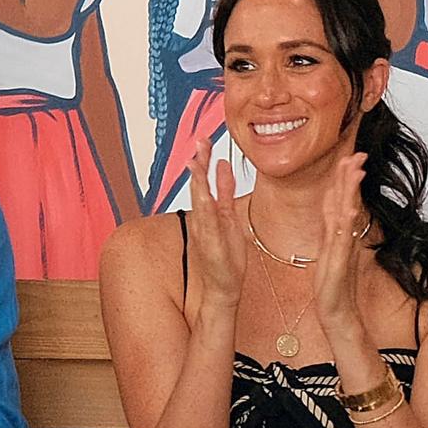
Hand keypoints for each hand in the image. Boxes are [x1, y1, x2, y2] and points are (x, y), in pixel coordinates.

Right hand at [186, 139, 246, 307]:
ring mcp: (204, 231)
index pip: (204, 180)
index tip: (204, 140)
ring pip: (200, 201)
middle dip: (200, 163)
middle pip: (199, 186)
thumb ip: (225, 191)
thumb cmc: (226, 256)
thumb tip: (223, 166)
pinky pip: (207, 223)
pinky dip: (205, 208)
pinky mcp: (210, 243)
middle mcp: (203, 219)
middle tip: (201, 141)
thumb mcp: (229, 217)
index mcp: (208, 211)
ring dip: (198, 182)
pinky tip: (204, 195)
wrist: (221, 288)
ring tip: (198, 162)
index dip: (203, 160)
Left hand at [313, 153, 367, 333]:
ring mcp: (342, 247)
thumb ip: (333, 231)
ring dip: (351, 192)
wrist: (336, 310)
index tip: (349, 157)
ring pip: (348, 213)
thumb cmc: (332, 284)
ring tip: (355, 171)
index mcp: (336, 233)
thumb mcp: (328, 251)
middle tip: (357, 154)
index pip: (341, 199)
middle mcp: (342, 237)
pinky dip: (347, 222)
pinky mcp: (339, 261)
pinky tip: (349, 208)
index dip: (345, 179)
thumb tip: (335, 213)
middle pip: (347, 201)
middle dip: (351, 176)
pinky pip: (344, 237)